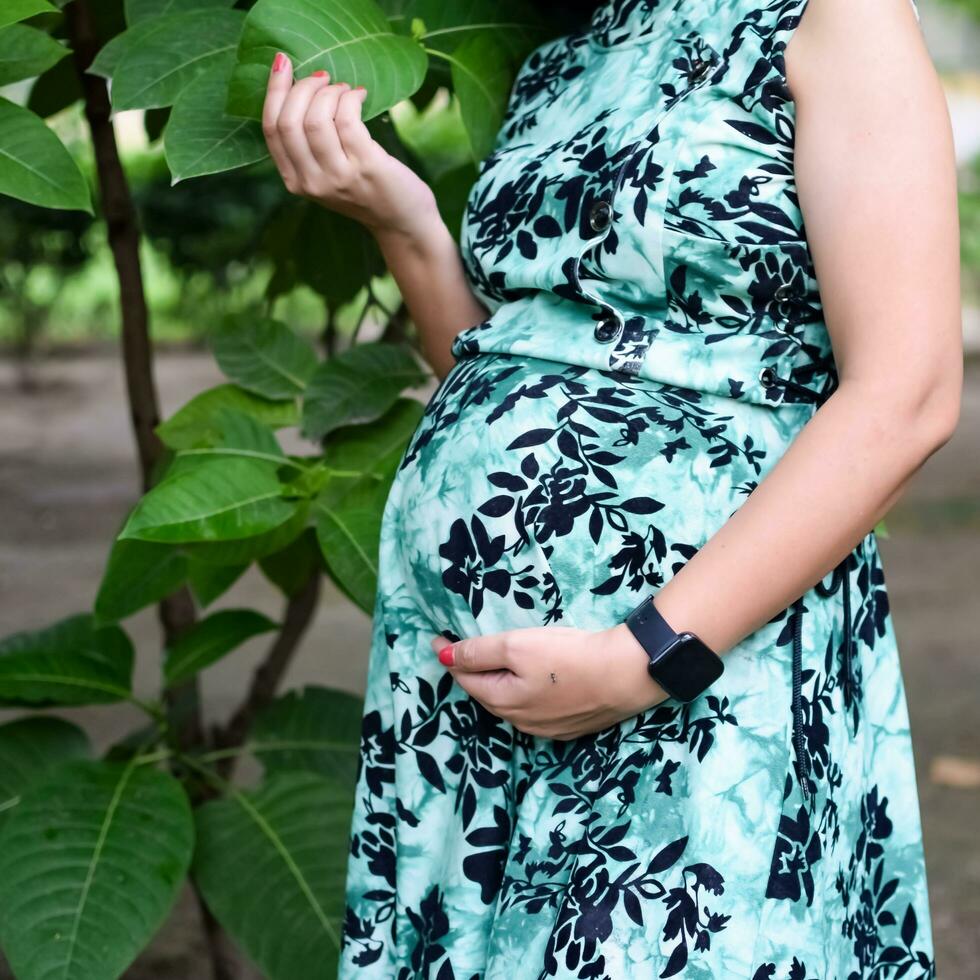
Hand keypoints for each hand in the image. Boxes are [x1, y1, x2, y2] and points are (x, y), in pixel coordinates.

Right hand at [262, 51, 442, 241]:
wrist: (400, 221)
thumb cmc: (364, 189)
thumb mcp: (325, 175)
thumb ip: (307, 146)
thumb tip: (298, 86)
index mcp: (295, 182)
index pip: (272, 130)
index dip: (274, 91)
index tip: (283, 63)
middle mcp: (312, 183)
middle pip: (289, 122)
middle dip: (303, 87)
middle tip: (323, 78)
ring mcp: (339, 177)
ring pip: (316, 119)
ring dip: (331, 92)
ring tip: (345, 90)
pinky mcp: (366, 167)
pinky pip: (347, 118)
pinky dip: (351, 97)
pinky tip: (359, 95)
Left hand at [429, 624, 667, 739]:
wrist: (627, 674)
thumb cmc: (569, 657)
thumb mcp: (517, 646)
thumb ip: (479, 652)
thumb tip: (444, 656)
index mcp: (504, 702)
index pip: (466, 679)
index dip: (451, 657)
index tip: (438, 638)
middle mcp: (522, 722)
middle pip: (488, 694)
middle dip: (473, 674)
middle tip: (462, 651)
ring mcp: (549, 728)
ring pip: (513, 704)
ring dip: (500, 685)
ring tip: (494, 665)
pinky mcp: (572, 725)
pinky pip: (537, 710)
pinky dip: (526, 694)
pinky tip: (533, 682)